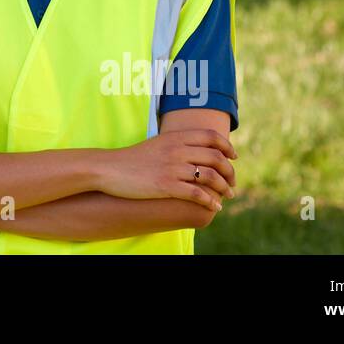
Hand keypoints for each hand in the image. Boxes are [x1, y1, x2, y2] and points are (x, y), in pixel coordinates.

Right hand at [98, 129, 236, 210]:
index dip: (227, 146)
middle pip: (215, 157)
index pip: (211, 136)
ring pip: (210, 176)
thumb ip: (177, 144)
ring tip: (228, 195)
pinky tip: (214, 206)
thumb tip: (196, 150)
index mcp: (175, 137)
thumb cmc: (133, 158)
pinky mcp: (166, 185)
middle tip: (233, 182)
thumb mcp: (157, 144)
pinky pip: (197, 193)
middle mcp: (177, 150)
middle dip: (230, 171)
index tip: (233, 157)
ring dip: (224, 187)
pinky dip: (210, 201)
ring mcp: (172, 168)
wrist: (109, 169)